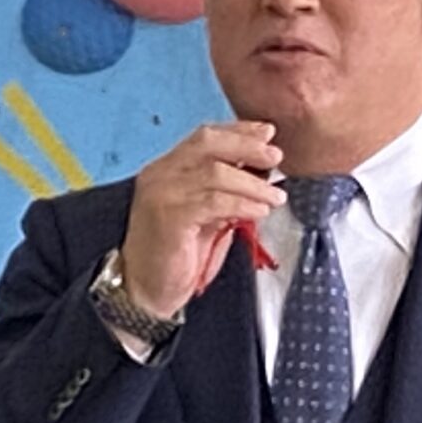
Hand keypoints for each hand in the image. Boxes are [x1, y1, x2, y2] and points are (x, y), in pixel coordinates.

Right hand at [118, 122, 284, 317]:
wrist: (146, 290)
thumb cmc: (175, 255)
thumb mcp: (206, 215)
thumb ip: (225, 191)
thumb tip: (260, 173)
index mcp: (167, 169)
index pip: (204, 136)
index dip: (239, 131)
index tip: (267, 133)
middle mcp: (160, 175)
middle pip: (208, 143)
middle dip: (247, 146)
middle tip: (275, 156)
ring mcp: (162, 193)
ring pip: (215, 172)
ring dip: (252, 183)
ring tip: (274, 196)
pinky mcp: (169, 216)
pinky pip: (213, 201)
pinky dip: (242, 203)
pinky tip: (258, 210)